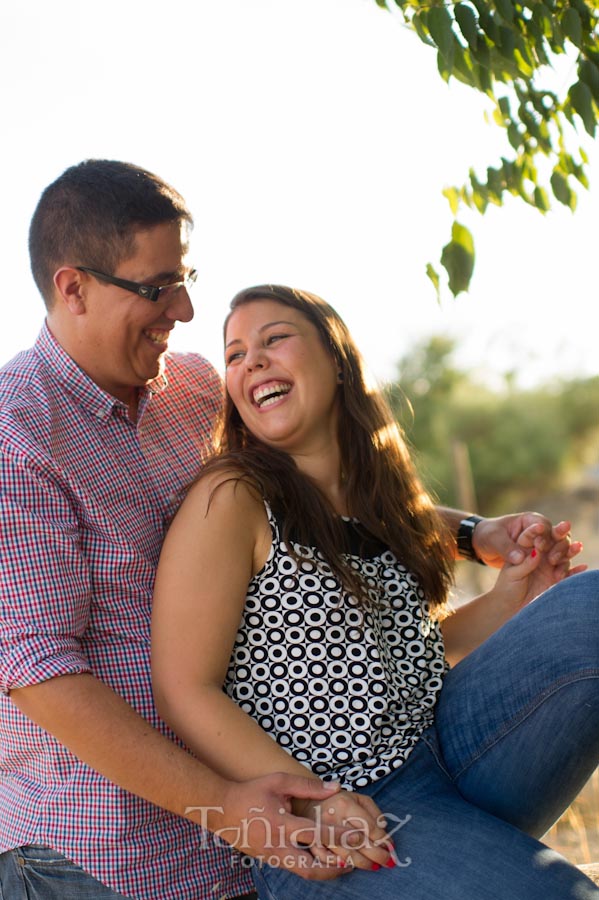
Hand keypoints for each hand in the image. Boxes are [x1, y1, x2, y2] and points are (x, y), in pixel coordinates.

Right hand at [195, 772, 351, 879]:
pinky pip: (294, 868)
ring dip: (325, 871)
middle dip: (335, 869)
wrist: (222, 810)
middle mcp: (278, 846)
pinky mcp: (269, 861)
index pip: (317, 834)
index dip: (340, 837)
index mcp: (282, 825)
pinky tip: (321, 860)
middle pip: (312, 869)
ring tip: (342, 864)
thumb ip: (308, 786)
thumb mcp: (279, 782)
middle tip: (352, 862)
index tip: (358, 836)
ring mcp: (272, 857)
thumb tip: (335, 787)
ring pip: (304, 873)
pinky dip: (311, 867)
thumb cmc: (251, 792)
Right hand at [294, 790, 394, 870]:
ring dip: (363, 864)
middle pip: (360, 843)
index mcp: (344, 803)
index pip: (369, 826)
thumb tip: (385, 831)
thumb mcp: (357, 797)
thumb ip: (373, 811)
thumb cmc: (336, 800)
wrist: (305, 801)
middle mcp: (331, 818)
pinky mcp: (310, 844)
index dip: (383, 839)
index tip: (392, 847)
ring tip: (374, 866)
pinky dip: (340, 867)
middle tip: (388, 861)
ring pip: (346, 856)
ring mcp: (320, 833)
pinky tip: (351, 867)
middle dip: (378, 855)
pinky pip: (327, 862)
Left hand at [472, 513, 583, 570]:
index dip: (545, 535)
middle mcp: (539, 533)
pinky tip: (566, 575)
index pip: (544, 525)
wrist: (480, 546)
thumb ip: (507, 548)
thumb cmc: (487, 536)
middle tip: (552, 559)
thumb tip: (521, 558)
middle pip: (557, 537)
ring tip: (557, 569)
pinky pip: (557, 563)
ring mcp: (542, 547)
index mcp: (528, 521)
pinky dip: (563, 568)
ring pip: (560, 550)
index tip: (540, 546)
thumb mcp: (494, 540)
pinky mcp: (542, 561)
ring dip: (563, 557)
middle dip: (558, 546)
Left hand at [494, 523, 585, 609]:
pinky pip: (570, 571)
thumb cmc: (506, 586)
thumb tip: (536, 552)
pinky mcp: (557, 577)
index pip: (533, 533)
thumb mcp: (510, 573)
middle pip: (553, 538)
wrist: (512, 607)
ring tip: (572, 550)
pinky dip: (576, 570)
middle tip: (556, 543)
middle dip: (558, 537)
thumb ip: (523, 563)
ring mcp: (550, 564)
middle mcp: (540, 552)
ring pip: (563, 552)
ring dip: (568, 551)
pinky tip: (582, 567)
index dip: (538, 531)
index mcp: (525, 546)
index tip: (539, 533)